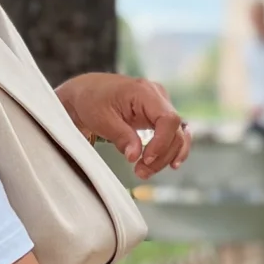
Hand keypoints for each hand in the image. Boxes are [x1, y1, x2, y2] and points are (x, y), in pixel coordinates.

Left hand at [56, 71, 190, 178]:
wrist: (87, 93)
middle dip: (161, 156)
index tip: (145, 159)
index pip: (168, 119)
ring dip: (165, 157)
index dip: (162, 143)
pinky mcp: (159, 116)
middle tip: (140, 172)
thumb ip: (121, 137)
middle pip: (175, 131)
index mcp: (144, 92)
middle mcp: (158, 96)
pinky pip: (173, 135)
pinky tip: (169, 164)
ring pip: (177, 136)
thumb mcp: (101, 119)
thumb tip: (135, 156)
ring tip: (144, 171)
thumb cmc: (91, 100)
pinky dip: (171, 150)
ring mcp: (160, 106)